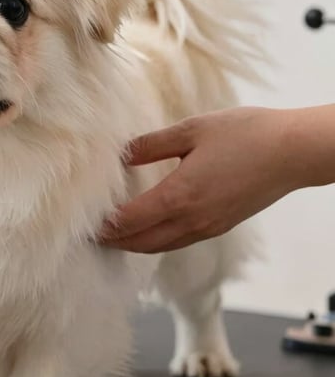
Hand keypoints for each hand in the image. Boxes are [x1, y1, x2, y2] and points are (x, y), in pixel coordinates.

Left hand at [99, 108, 302, 253]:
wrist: (295, 152)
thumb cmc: (246, 134)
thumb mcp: (191, 130)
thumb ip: (150, 145)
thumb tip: (120, 154)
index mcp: (180, 196)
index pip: (130, 221)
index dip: (104, 225)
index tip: (82, 223)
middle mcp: (192, 220)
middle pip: (140, 242)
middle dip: (113, 241)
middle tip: (87, 234)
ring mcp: (208, 227)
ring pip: (159, 246)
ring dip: (132, 244)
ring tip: (110, 235)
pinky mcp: (219, 226)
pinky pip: (177, 241)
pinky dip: (153, 241)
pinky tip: (144, 228)